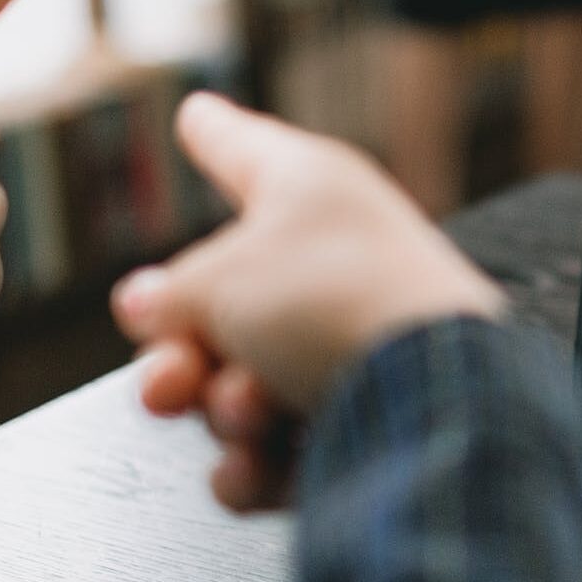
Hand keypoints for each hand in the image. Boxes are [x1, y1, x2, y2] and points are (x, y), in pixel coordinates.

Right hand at [112, 93, 506, 511]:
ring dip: (225, 411)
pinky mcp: (362, 426)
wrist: (431, 403)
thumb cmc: (336, 305)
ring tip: (249, 411)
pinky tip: (258, 466)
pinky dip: (260, 465)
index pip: (245, 149)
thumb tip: (150, 307)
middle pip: (220, 306)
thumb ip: (170, 293)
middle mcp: (333, 262)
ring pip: (240, 386)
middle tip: (170, 378)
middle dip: (180, 355)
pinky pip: (276, 451)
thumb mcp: (218, 279)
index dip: (213, 134)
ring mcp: (349, 346)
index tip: (199, 115)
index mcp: (310, 192)